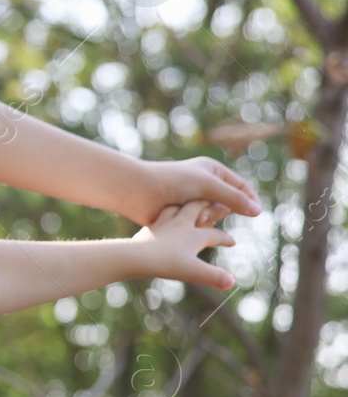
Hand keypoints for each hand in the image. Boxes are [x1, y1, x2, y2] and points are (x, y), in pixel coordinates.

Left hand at [124, 156, 260, 227]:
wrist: (139, 191)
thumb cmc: (172, 181)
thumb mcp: (207, 185)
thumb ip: (234, 198)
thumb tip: (257, 211)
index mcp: (212, 171)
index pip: (240, 186)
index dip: (249, 198)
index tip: (256, 212)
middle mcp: (205, 185)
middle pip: (228, 205)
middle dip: (218, 209)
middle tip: (204, 208)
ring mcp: (194, 201)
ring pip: (214, 217)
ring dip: (205, 217)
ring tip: (190, 214)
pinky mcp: (183, 216)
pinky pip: (199, 226)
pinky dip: (193, 224)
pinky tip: (181, 221)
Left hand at [130, 201, 236, 288]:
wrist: (135, 256)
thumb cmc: (165, 263)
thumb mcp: (193, 272)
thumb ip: (214, 276)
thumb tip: (231, 283)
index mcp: (194, 234)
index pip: (215, 234)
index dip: (225, 239)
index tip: (232, 243)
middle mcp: (180, 223)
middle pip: (198, 208)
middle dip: (209, 207)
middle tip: (217, 207)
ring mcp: (163, 223)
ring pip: (178, 207)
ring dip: (186, 206)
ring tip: (190, 208)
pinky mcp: (149, 227)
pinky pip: (160, 216)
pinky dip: (166, 215)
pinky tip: (164, 221)